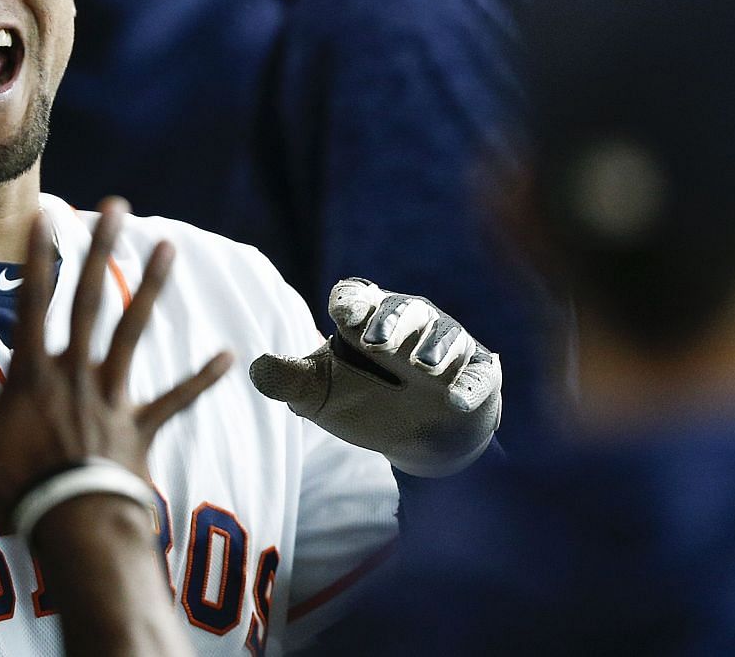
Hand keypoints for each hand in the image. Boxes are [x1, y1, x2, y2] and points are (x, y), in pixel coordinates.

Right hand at [0, 199, 232, 532]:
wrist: (74, 529)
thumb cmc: (13, 491)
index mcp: (31, 373)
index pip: (33, 302)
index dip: (39, 257)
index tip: (47, 215)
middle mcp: (75, 372)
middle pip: (90, 300)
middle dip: (101, 250)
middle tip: (118, 204)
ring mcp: (112, 397)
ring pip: (135, 332)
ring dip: (151, 287)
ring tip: (168, 247)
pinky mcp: (140, 427)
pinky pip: (174, 399)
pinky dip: (199, 378)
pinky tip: (227, 356)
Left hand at [250, 279, 501, 477]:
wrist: (415, 437)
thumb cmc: (362, 402)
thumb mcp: (319, 393)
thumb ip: (289, 379)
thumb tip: (256, 368)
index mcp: (367, 318)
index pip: (357, 297)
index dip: (352, 302)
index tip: (344, 316)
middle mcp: (412, 323)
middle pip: (404, 309)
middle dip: (391, 322)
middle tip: (375, 343)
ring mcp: (449, 348)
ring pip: (446, 336)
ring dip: (434, 348)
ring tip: (422, 368)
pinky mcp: (478, 375)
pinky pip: (479, 374)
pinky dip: (468, 384)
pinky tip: (454, 399)